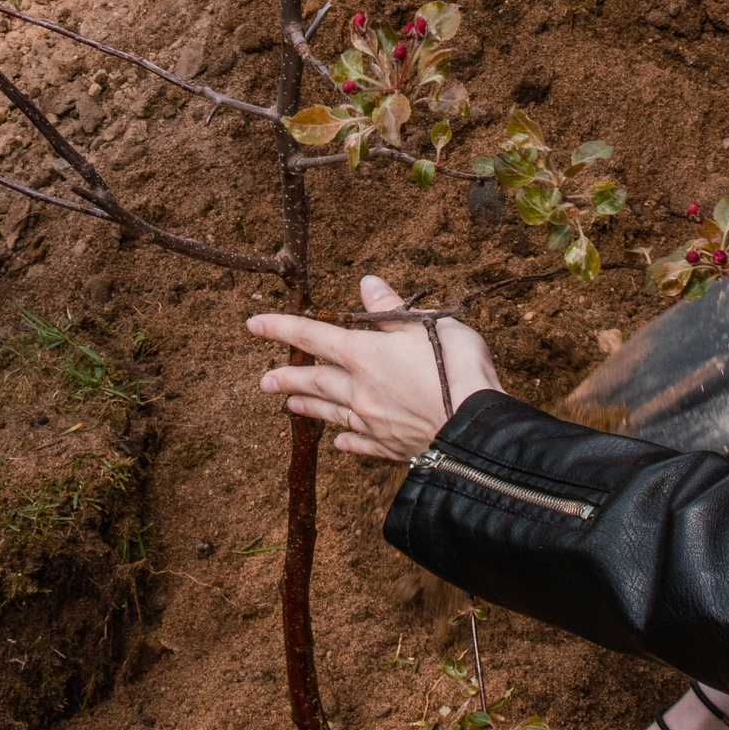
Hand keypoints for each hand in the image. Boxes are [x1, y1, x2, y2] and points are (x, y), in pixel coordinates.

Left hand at [249, 275, 501, 462]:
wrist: (475, 428)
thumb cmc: (455, 369)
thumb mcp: (427, 326)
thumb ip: (393, 310)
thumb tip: (367, 283)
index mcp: (365, 354)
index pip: (314, 336)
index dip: (281, 327)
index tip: (253, 324)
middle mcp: (361, 389)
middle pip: (315, 380)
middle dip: (288, 377)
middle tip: (263, 380)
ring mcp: (373, 421)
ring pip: (331, 412)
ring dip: (308, 407)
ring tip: (288, 405)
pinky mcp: (391, 446)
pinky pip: (362, 443)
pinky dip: (348, 442)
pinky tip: (340, 443)